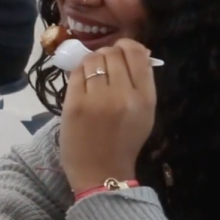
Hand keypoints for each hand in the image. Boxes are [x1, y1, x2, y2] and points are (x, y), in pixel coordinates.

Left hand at [60, 39, 156, 191]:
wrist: (100, 173)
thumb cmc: (124, 143)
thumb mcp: (145, 114)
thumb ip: (142, 83)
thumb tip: (136, 51)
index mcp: (145, 99)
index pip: (137, 54)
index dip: (127, 46)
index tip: (122, 51)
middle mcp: (122, 95)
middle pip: (112, 53)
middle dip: (108, 54)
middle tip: (105, 66)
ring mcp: (96, 100)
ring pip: (93, 59)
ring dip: (92, 62)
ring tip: (93, 75)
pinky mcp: (74, 105)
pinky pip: (76, 73)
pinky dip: (79, 73)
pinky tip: (82, 82)